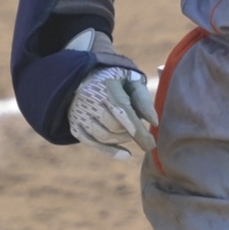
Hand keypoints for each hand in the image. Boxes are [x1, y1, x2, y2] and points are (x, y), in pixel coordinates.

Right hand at [66, 34, 157, 158]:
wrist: (85, 74)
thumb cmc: (116, 78)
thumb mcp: (132, 80)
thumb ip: (143, 99)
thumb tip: (154, 123)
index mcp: (106, 85)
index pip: (123, 111)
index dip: (138, 130)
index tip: (151, 145)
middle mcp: (89, 98)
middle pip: (114, 126)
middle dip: (131, 132)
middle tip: (138, 128)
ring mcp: (79, 111)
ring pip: (104, 136)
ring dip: (122, 139)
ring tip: (129, 131)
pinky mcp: (74, 122)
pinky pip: (91, 142)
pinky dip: (110, 151)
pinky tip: (125, 155)